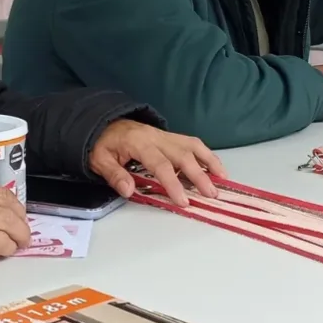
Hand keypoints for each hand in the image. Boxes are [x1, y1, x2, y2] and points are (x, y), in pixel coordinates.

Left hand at [88, 120, 222, 206]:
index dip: (172, 183)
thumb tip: (128, 190)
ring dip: (209, 161)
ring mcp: (165, 135)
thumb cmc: (103, 144)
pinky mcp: (170, 136)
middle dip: (198, 175)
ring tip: (222, 178)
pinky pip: (191, 143)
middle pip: (182, 154)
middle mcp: (156, 137)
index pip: (160, 164)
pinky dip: (206, 154)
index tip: (183, 200)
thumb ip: (114, 174)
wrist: (103, 122)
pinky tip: (215, 168)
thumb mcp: (99, 159)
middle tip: (211, 193)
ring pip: (192, 145)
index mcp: (139, 143)